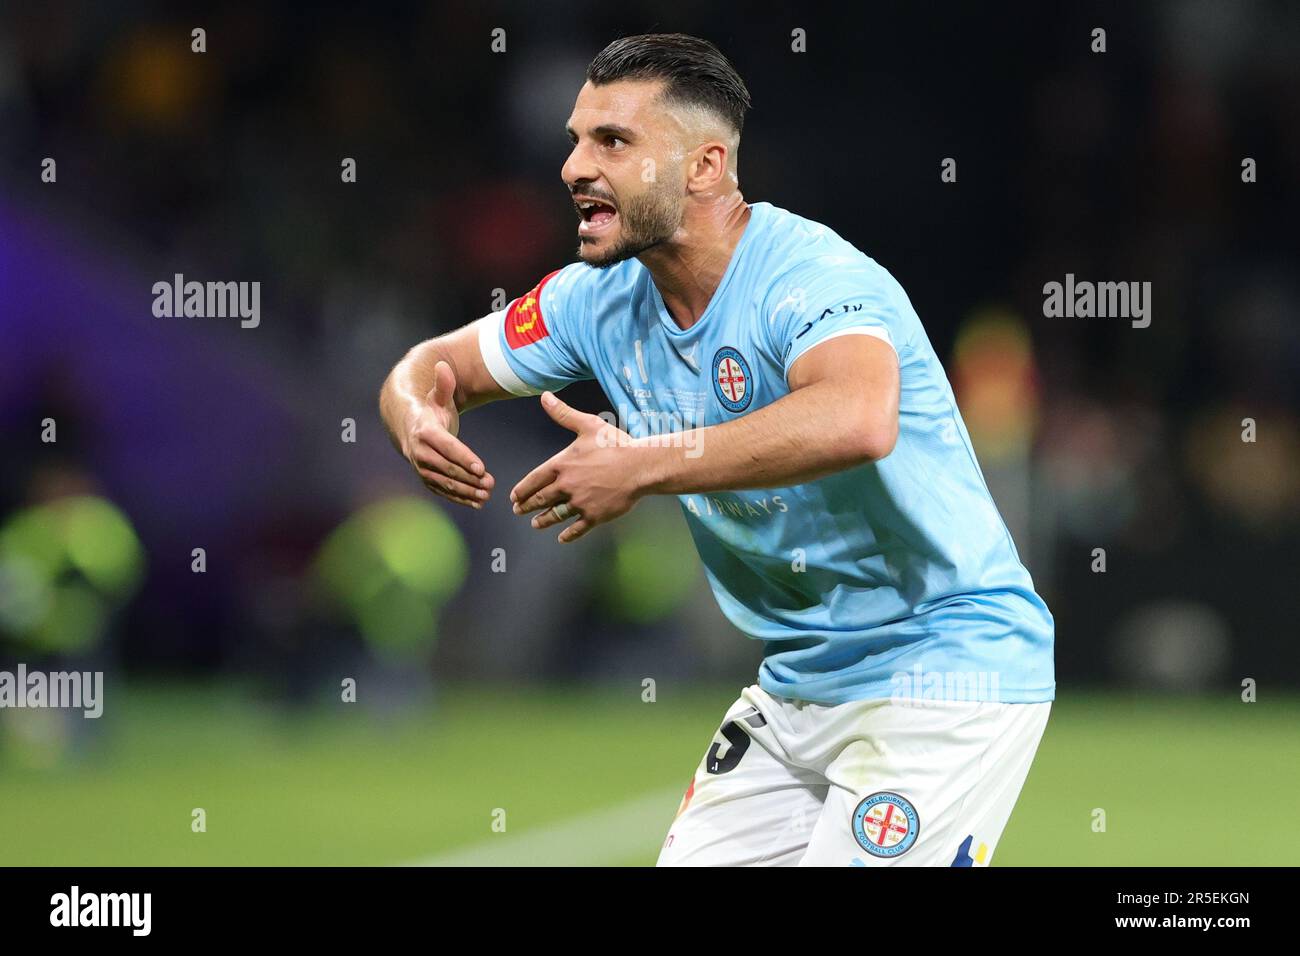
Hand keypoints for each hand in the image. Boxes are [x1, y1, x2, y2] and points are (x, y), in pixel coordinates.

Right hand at [405, 361, 494, 507]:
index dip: (463, 457)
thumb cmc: (430, 408)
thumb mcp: (437, 395)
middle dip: (469, 478)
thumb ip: (443, 384)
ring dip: (466, 491)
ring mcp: (421, 467)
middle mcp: (419, 452)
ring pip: (445, 483)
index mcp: (424, 431)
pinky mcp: (426, 478)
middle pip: (446, 468)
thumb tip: (443, 365)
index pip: (446, 447)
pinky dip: (459, 498)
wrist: (408, 425)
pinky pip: (443, 491)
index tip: (481, 467)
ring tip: (487, 495)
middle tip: (490, 483)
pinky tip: (478, 503)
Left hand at [511, 392, 648, 542]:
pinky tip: (562, 537)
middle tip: (518, 511)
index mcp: (562, 465)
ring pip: (555, 515)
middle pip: (540, 499)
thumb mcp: (587, 424)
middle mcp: (567, 486)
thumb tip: (545, 397)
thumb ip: (563, 413)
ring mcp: (580, 503)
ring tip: (536, 524)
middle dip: (527, 506)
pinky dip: (568, 535)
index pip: (534, 480)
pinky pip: (577, 529)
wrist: (640, 466)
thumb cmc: (615, 444)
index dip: (522, 490)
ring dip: (543, 521)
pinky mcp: (595, 516)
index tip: (514, 497)